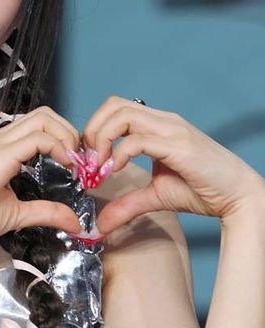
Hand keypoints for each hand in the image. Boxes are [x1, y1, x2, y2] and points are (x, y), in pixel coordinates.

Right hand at [0, 106, 82, 255]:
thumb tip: (74, 222)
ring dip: (66, 135)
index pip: (37, 125)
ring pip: (43, 118)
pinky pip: (38, 138)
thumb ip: (46, 212)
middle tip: (79, 159)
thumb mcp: (17, 214)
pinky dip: (59, 147)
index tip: (74, 165)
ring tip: (73, 161)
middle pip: (43, 114)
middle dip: (68, 131)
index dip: (62, 138)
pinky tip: (65, 166)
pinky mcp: (0, 154)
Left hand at [82, 96, 264, 234]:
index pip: (116, 108)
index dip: (95, 128)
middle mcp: (165, 121)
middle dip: (93, 130)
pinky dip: (119, 154)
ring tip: (100, 166)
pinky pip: (138, 140)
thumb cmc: (202, 190)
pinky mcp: (179, 146)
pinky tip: (116, 171)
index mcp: (158, 125)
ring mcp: (173, 130)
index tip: (89, 159)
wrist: (238, 196)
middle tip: (89, 161)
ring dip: (102, 138)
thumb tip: (101, 223)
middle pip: (114, 104)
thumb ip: (127, 204)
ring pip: (123, 114)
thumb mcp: (155, 196)